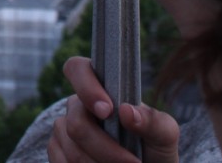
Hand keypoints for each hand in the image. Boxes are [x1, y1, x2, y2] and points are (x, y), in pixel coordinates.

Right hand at [47, 56, 178, 162]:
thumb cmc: (155, 149)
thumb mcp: (165, 135)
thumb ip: (153, 121)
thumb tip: (126, 111)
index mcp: (100, 88)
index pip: (77, 68)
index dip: (87, 87)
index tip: (108, 111)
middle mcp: (77, 106)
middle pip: (77, 124)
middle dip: (106, 149)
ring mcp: (63, 130)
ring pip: (72, 151)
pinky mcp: (57, 153)